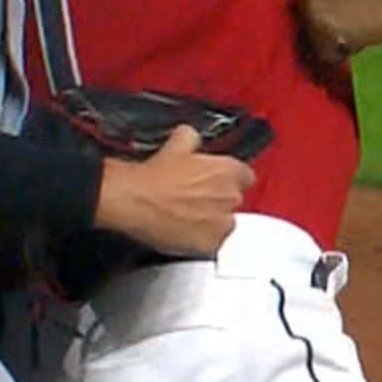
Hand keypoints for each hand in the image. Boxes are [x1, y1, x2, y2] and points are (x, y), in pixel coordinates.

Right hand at [92, 127, 251, 255]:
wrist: (136, 200)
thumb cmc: (154, 176)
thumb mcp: (177, 143)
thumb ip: (192, 138)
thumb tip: (190, 136)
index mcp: (229, 170)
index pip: (245, 176)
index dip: (229, 178)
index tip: (216, 180)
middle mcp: (231, 196)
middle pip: (235, 199)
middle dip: (219, 200)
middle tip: (196, 198)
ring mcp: (222, 223)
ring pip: (226, 223)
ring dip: (213, 221)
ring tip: (189, 217)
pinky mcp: (210, 245)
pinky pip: (213, 244)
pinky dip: (202, 241)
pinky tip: (185, 232)